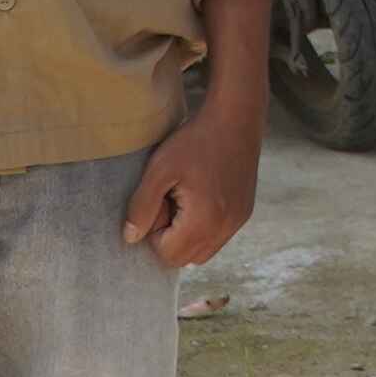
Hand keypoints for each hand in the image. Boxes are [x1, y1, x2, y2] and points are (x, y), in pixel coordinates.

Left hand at [120, 92, 262, 268]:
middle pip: (185, 259)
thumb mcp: (159, 170)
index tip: (159, 201)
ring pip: (202, 252)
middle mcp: (225, 228)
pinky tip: (201, 195)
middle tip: (170, 200)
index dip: (154, 233)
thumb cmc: (195, 140)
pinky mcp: (244, 212)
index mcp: (204, 221)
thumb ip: (142, 207)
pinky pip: (217, 236)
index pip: (167, 255)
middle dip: (170, 237)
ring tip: (185, 199)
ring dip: (187, 235)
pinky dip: (203, 226)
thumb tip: (131, 238)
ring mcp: (238, 222)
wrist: (236, 116)